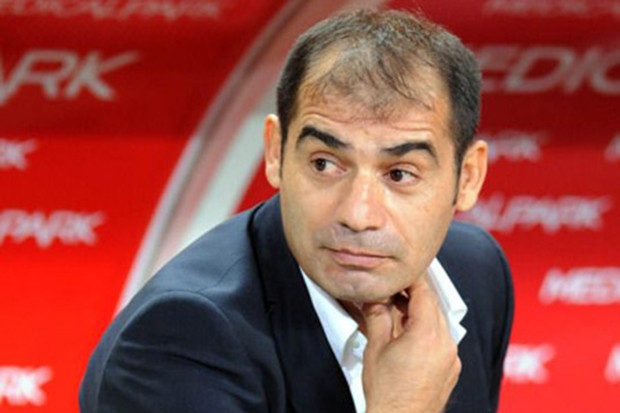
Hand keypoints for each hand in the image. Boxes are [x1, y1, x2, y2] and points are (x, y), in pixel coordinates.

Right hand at [361, 277, 460, 412]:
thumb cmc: (388, 394)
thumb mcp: (375, 348)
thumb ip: (377, 316)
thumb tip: (375, 300)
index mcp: (427, 334)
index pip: (424, 293)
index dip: (412, 279)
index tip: (402, 273)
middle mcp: (445, 344)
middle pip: (433, 306)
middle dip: (413, 296)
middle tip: (394, 291)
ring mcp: (451, 358)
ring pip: (438, 323)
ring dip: (420, 314)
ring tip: (397, 314)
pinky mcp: (451, 370)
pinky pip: (442, 341)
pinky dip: (427, 333)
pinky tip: (408, 337)